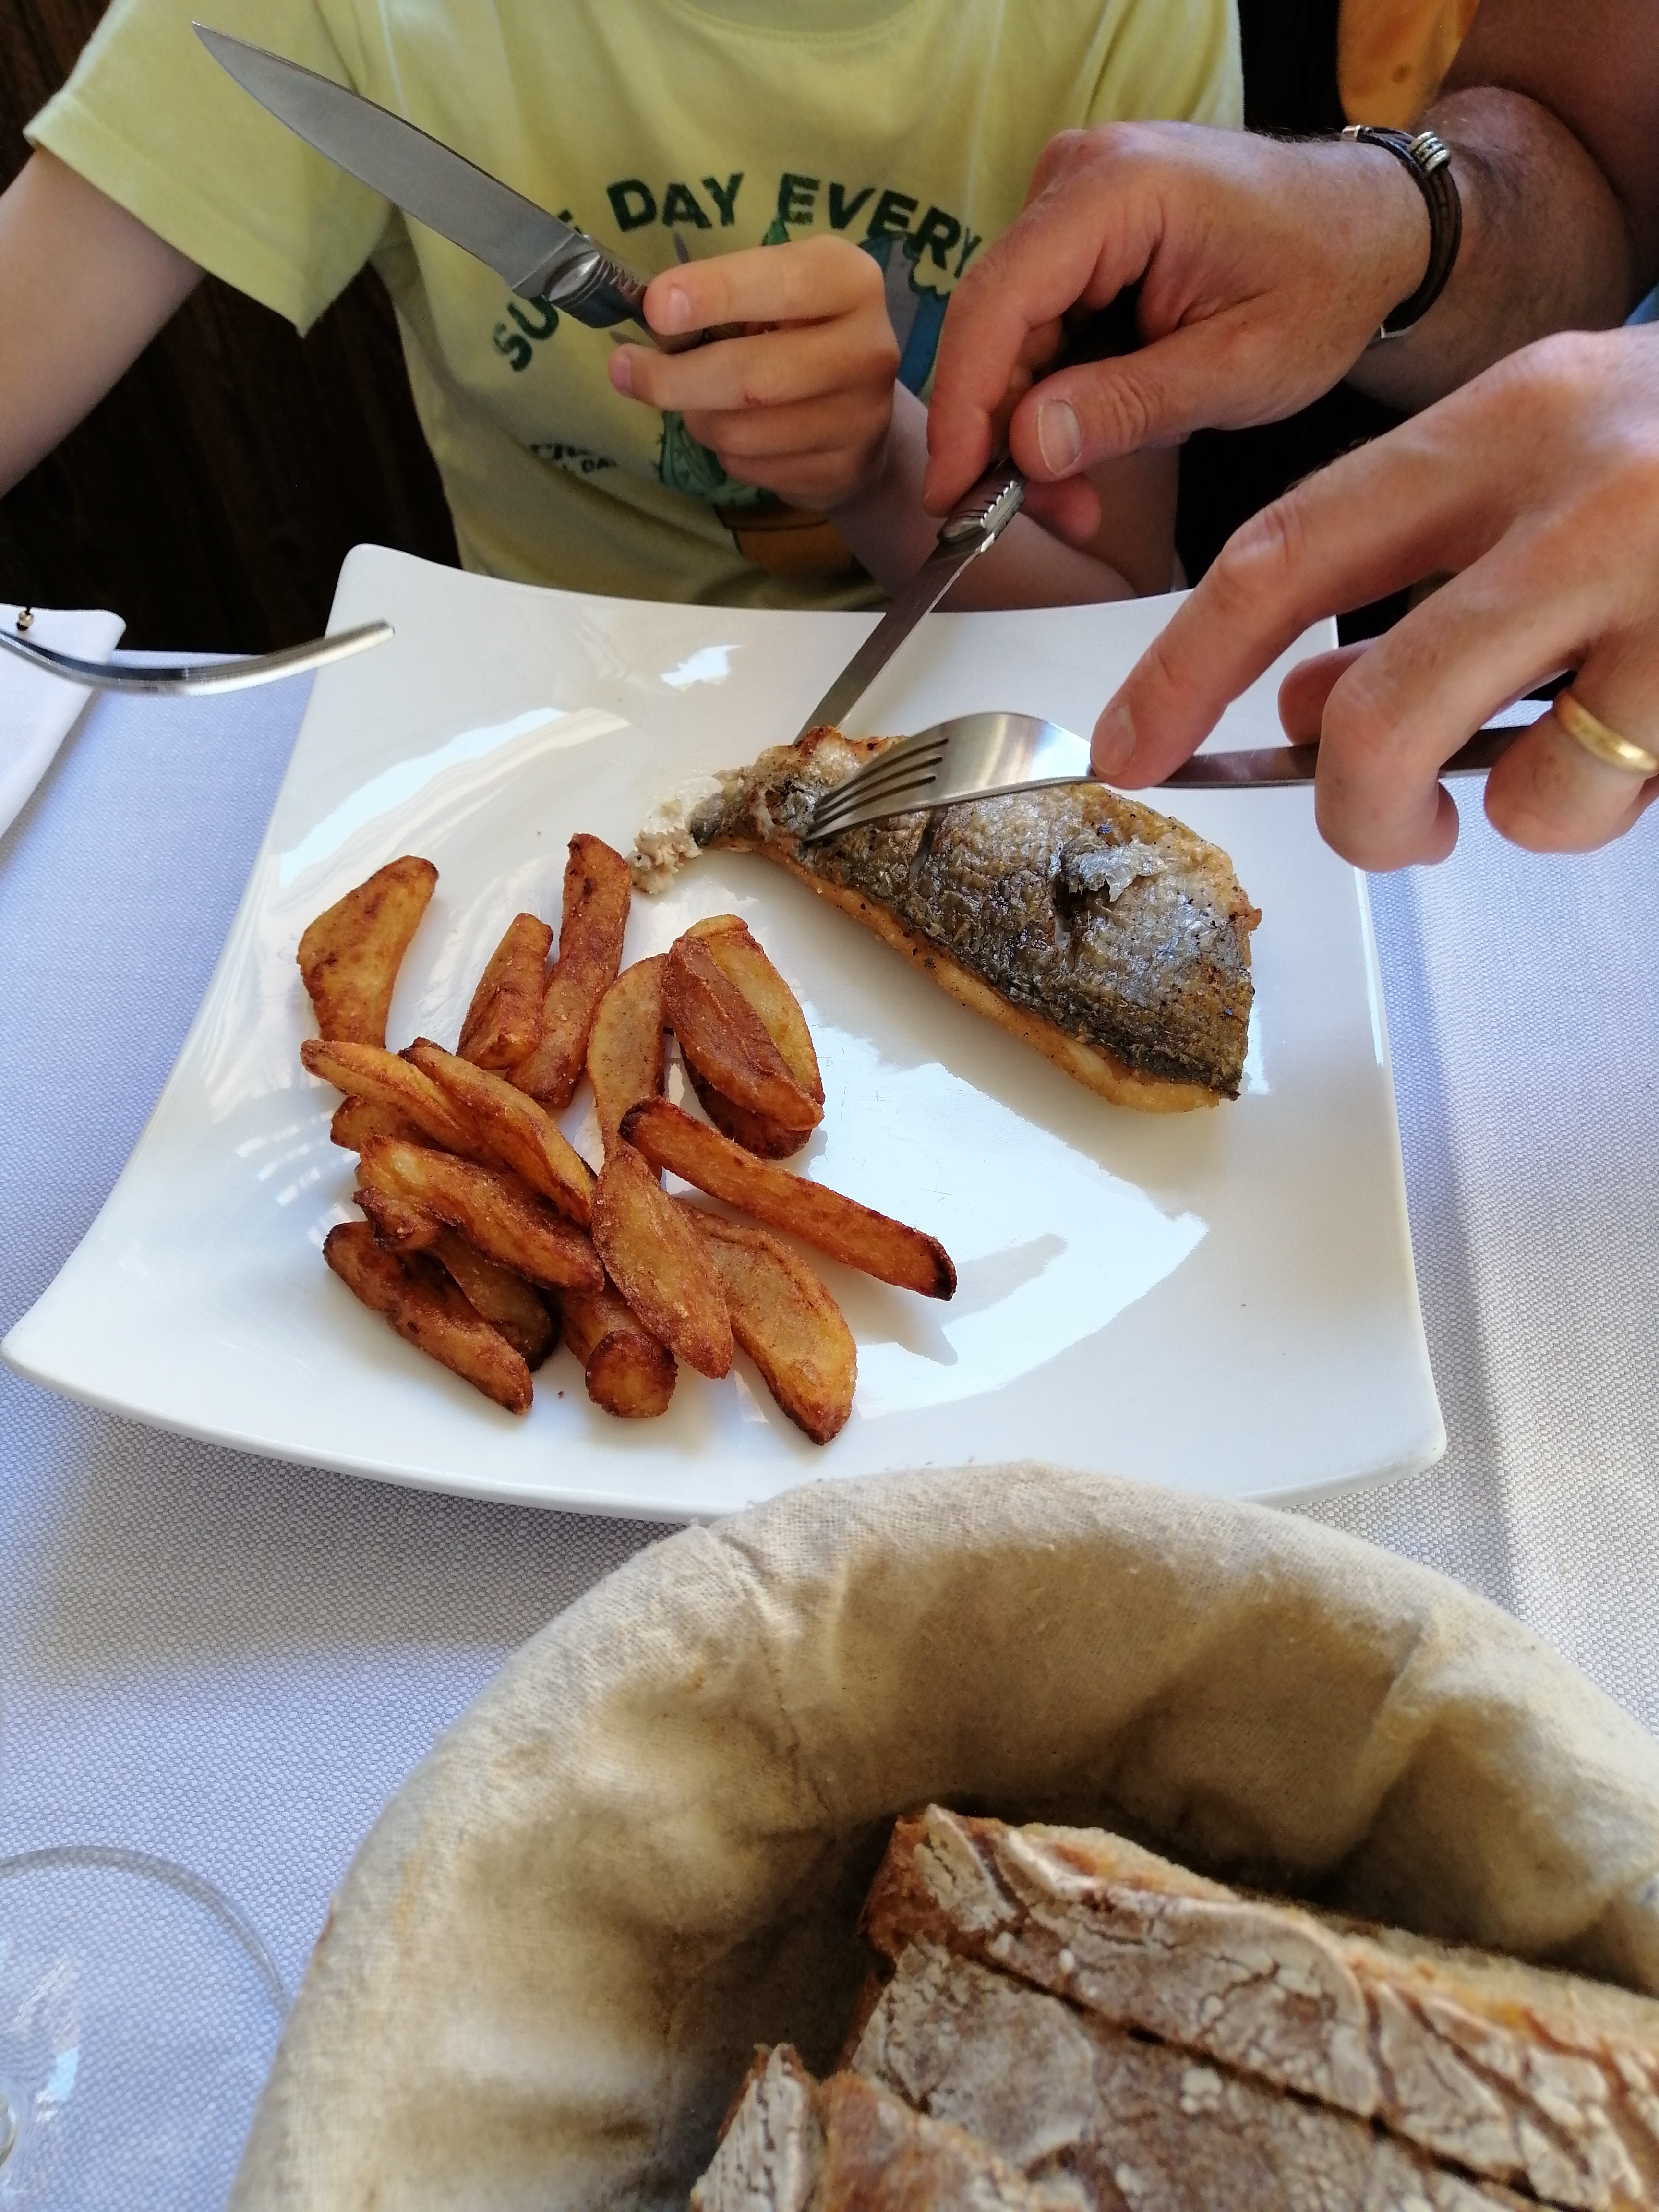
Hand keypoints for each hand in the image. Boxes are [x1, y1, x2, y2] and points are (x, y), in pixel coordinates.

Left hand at [608, 235, 898, 510]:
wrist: (860, 418)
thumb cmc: (798, 337)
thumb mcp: (774, 296)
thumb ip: (724, 300)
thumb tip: (653, 323)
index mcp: (850, 282)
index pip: (782, 283)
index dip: (716, 295)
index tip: (656, 307)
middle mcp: (869, 348)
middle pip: (753, 377)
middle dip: (675, 377)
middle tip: (626, 370)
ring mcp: (862, 417)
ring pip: (742, 431)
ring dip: (699, 419)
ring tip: (701, 401)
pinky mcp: (842, 471)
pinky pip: (751, 467)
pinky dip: (726, 453)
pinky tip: (743, 434)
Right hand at [921, 121, 1429, 532]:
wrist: (1373, 231)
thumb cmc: (1327, 280)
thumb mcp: (1237, 367)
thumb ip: (1126, 407)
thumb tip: (1027, 449)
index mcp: (1118, 188)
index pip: (998, 303)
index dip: (964, 409)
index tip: (950, 495)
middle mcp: (1078, 176)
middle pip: (995, 325)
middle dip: (1003, 436)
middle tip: (1044, 517)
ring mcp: (1074, 201)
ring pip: (1011, 338)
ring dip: (1031, 429)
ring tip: (1077, 501)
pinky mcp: (1080, 236)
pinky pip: (1039, 330)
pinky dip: (1052, 400)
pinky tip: (1083, 452)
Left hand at [1090, 327, 1658, 866]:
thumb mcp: (1541, 477)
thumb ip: (1417, 580)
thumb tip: (1306, 704)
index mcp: (1502, 422)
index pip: (1286, 552)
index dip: (1184, 666)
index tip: (1128, 749)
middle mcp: (1580, 489)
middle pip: (1382, 710)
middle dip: (1351, 809)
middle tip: (1377, 829)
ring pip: (1521, 789)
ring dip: (1515, 818)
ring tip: (1574, 756)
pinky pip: (1615, 801)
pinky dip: (1606, 808)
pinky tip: (1647, 740)